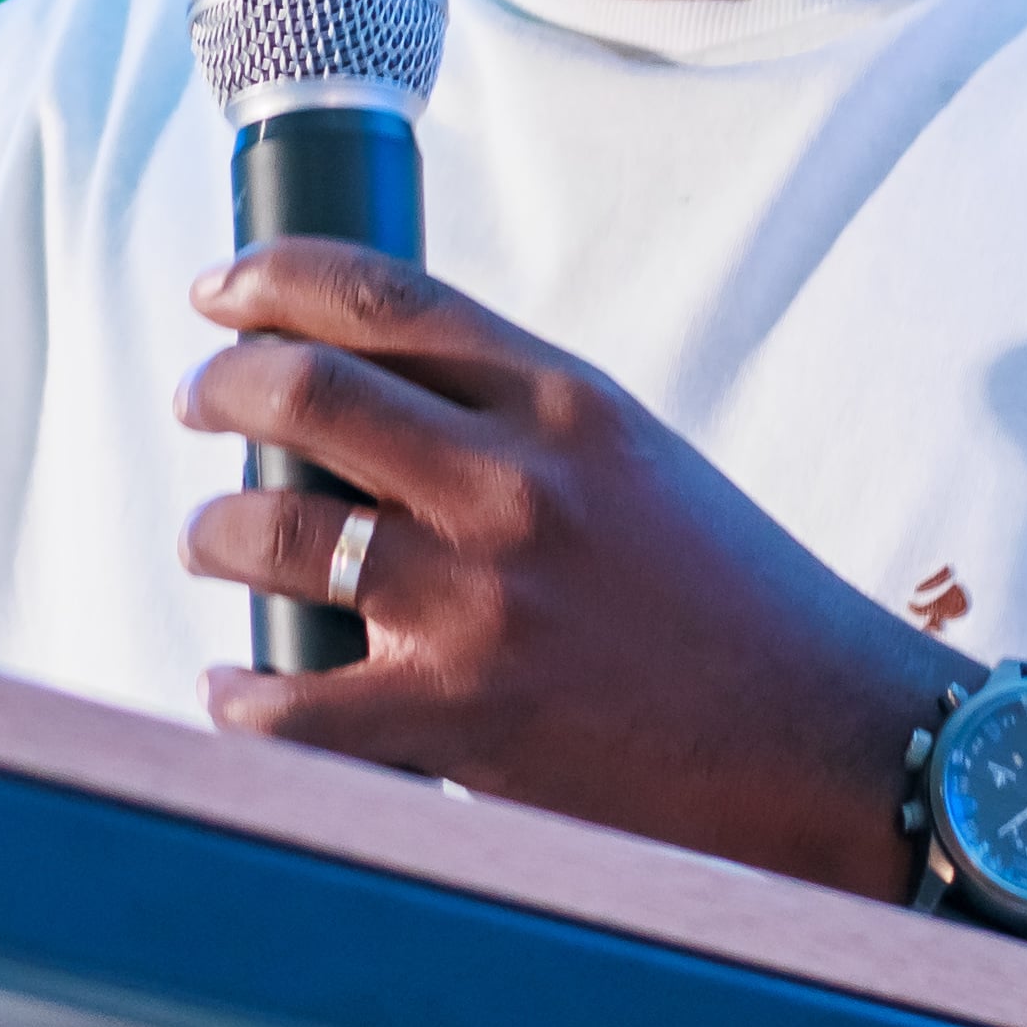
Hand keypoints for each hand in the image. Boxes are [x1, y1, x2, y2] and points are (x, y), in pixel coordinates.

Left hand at [175, 241, 949, 896]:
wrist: (827, 745)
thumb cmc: (738, 607)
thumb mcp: (638, 465)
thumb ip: (521, 424)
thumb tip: (380, 402)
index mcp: (566, 404)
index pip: (386, 298)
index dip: (273, 280)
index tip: (221, 294)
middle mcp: (516, 485)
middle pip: (305, 391)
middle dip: (221, 390)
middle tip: (199, 404)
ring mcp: (481, 602)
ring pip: (275, 535)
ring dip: (214, 535)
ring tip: (213, 543)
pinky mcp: (460, 719)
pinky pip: (293, 704)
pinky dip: (243, 695)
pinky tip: (240, 687)